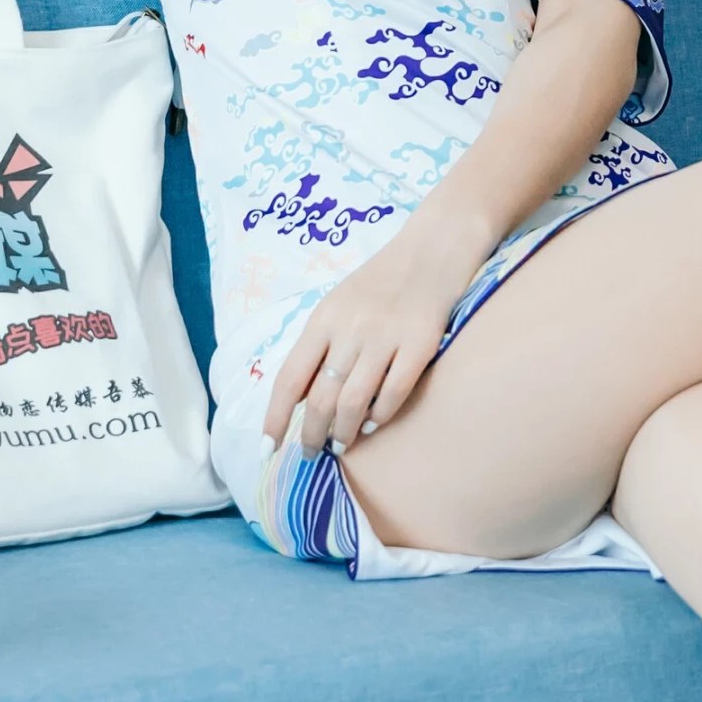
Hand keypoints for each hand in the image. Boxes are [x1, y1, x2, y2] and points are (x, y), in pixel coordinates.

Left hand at [264, 220, 477, 457]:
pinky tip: (373, 423)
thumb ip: (319, 346)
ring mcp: (386, 337)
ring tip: (341, 445)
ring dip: (343, 432)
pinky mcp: (421, 344)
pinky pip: (394, 393)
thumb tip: (300, 398)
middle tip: (312, 453)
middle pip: (320, 398)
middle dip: (311, 435)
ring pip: (354, 401)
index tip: (268, 447)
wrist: (433, 248)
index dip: (276, 417)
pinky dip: (380, 416)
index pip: (290, 378)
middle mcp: (350, 329)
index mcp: (323, 319)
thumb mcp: (338, 304)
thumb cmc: (381, 280)